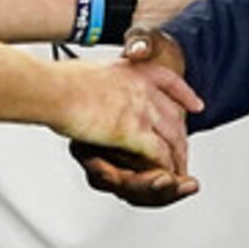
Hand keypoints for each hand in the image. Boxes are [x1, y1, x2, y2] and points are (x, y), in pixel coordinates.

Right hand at [70, 33, 202, 207]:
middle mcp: (143, 90)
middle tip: (183, 153)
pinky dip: (165, 167)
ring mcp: (141, 110)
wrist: (54, 90)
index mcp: (132, 72)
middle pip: (175, 116)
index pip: (169, 79)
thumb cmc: (59, 83)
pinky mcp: (133, 132)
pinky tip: (166, 176)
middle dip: (181, 138)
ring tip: (181, 173)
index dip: (184, 94)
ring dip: (177, 158)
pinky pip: (158, 153)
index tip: (194, 104)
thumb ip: (99, 82)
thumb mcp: (86, 73)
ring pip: (173, 137)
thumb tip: (89, 84)